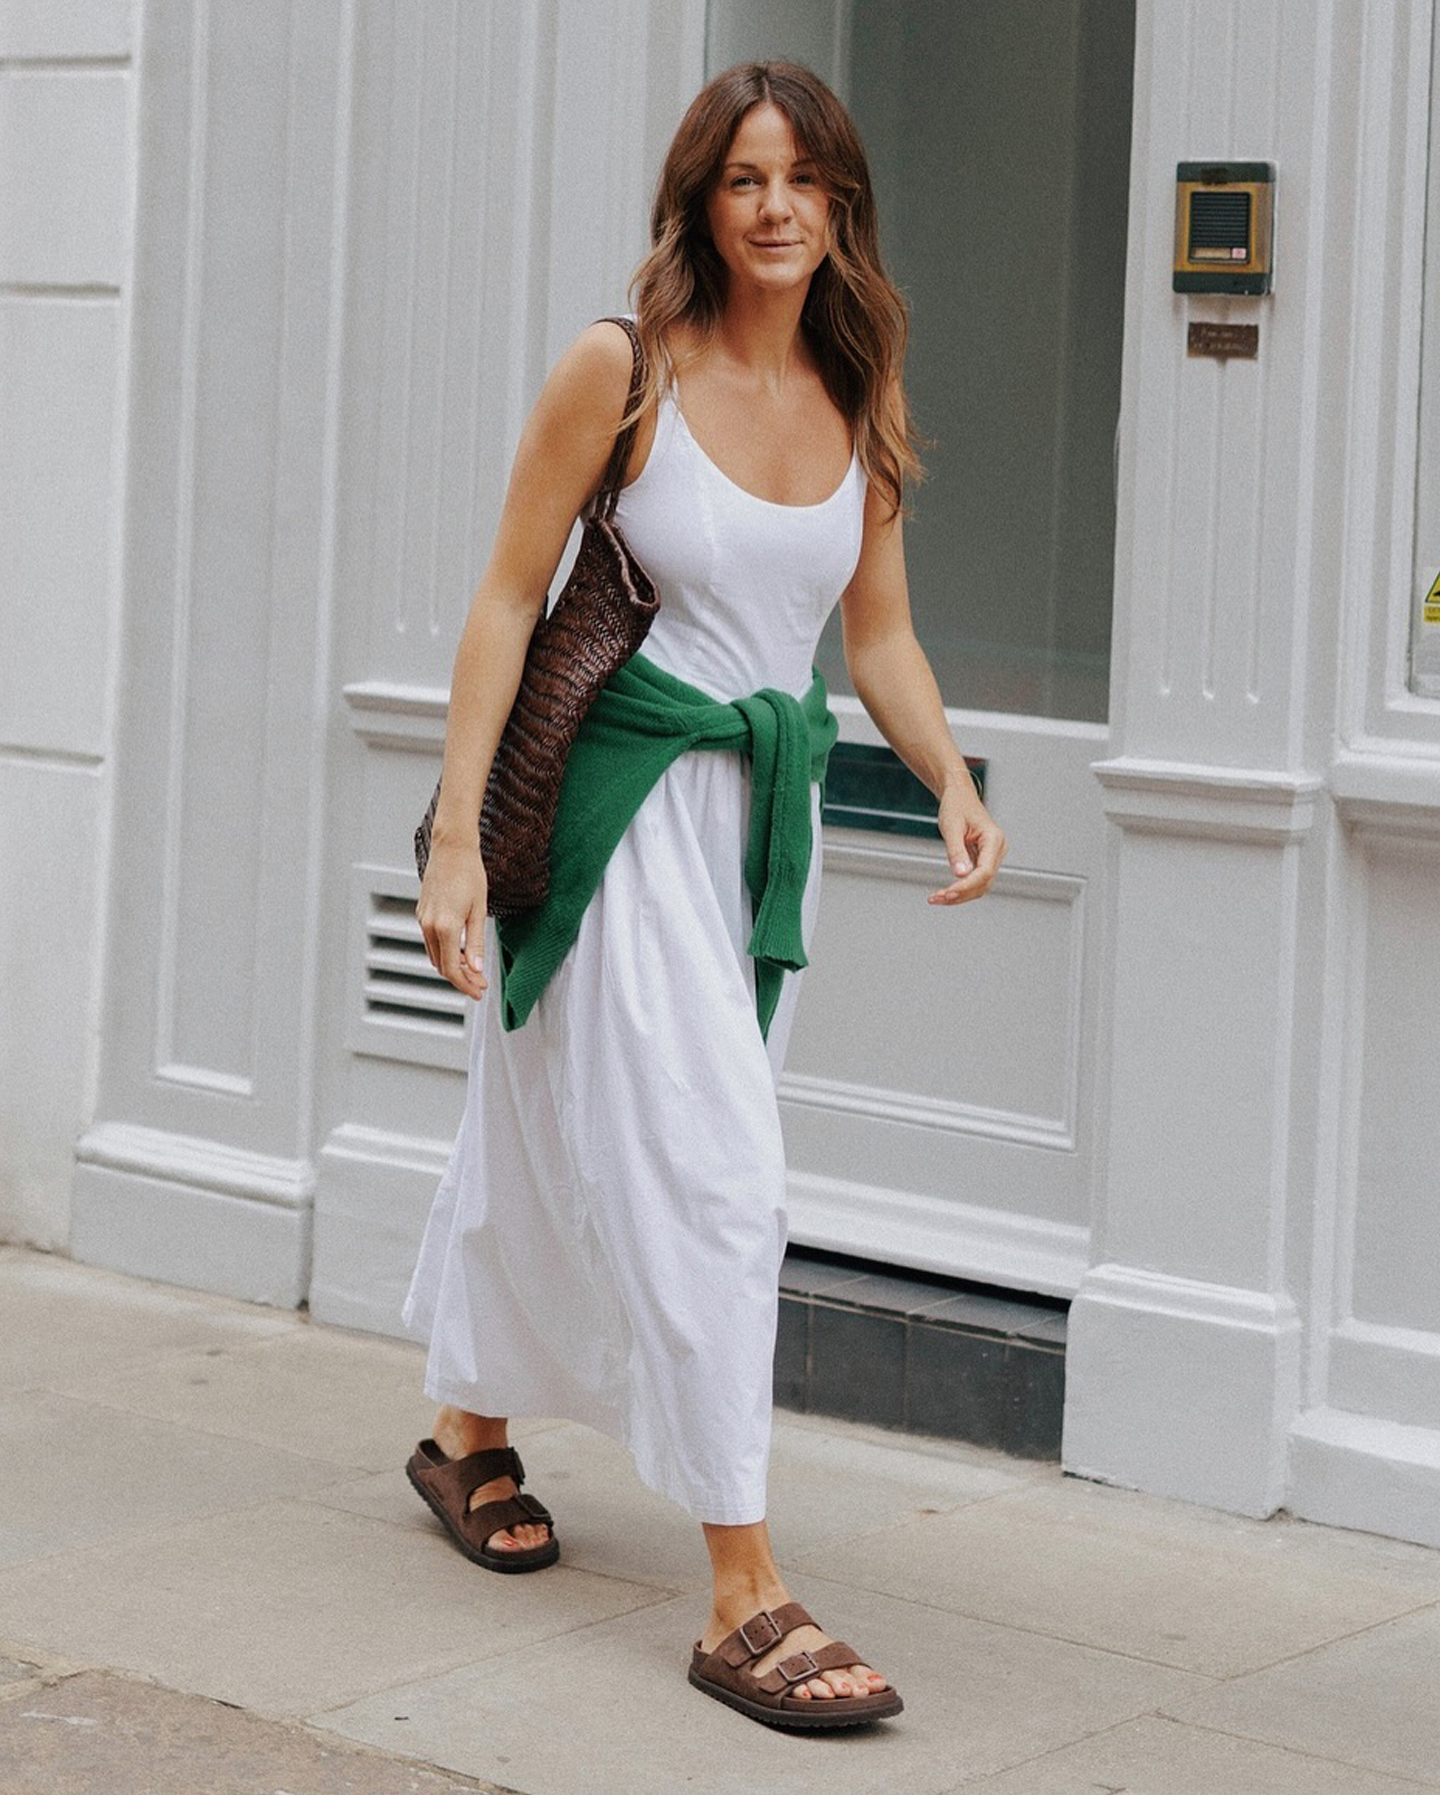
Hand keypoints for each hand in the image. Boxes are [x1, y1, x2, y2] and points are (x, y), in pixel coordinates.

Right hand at [417, 838, 489, 997]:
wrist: (452, 848)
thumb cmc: (469, 873)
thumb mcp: (479, 910)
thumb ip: (476, 942)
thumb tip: (476, 967)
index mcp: (445, 926)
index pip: (452, 968)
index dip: (466, 984)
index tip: (478, 991)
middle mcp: (429, 925)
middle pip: (441, 965)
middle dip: (461, 978)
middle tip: (479, 983)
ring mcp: (423, 919)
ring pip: (435, 955)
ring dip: (452, 965)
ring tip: (472, 969)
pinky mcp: (422, 913)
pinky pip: (431, 941)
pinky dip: (445, 951)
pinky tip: (460, 951)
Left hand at [928, 782, 1005, 905]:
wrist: (959, 796)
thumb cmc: (956, 806)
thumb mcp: (952, 826)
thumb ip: (956, 851)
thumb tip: (960, 874)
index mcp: (994, 839)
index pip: (985, 871)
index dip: (967, 885)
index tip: (947, 893)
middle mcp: (997, 849)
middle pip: (984, 882)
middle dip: (961, 894)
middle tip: (936, 898)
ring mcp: (992, 856)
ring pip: (980, 885)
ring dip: (960, 895)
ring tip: (937, 898)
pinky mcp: (984, 860)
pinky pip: (975, 880)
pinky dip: (960, 888)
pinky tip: (944, 892)